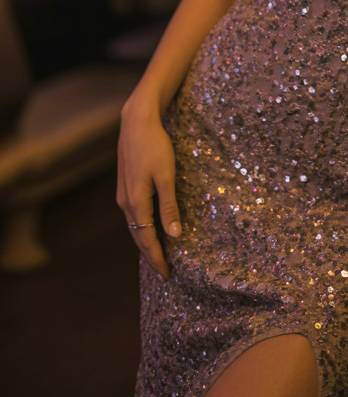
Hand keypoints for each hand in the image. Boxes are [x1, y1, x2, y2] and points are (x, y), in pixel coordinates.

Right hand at [116, 99, 181, 279]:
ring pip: (135, 226)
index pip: (147, 240)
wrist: (136, 122)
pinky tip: (151, 228)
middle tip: (165, 270)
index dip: (157, 258)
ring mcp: (123, 194)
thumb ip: (169, 206)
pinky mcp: (125, 186)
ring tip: (159, 254)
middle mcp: (126, 202)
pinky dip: (142, 227)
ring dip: (146, 242)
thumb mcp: (167, 176)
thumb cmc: (155, 146)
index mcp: (137, 202)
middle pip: (138, 237)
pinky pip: (134, 215)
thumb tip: (174, 236)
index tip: (167, 274)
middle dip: (151, 254)